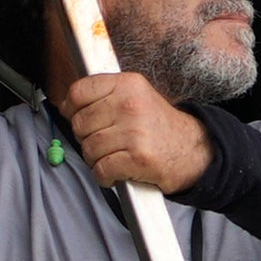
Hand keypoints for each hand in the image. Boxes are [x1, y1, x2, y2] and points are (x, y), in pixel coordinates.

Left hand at [55, 66, 212, 196]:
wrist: (194, 150)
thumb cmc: (159, 127)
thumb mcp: (136, 96)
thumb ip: (105, 95)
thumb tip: (66, 105)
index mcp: (128, 84)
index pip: (79, 91)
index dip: (71, 108)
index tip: (78, 116)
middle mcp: (131, 104)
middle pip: (80, 123)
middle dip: (87, 137)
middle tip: (107, 141)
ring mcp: (135, 131)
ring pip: (88, 148)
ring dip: (96, 159)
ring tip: (116, 155)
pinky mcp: (138, 157)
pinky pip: (101, 169)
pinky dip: (105, 176)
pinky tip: (118, 172)